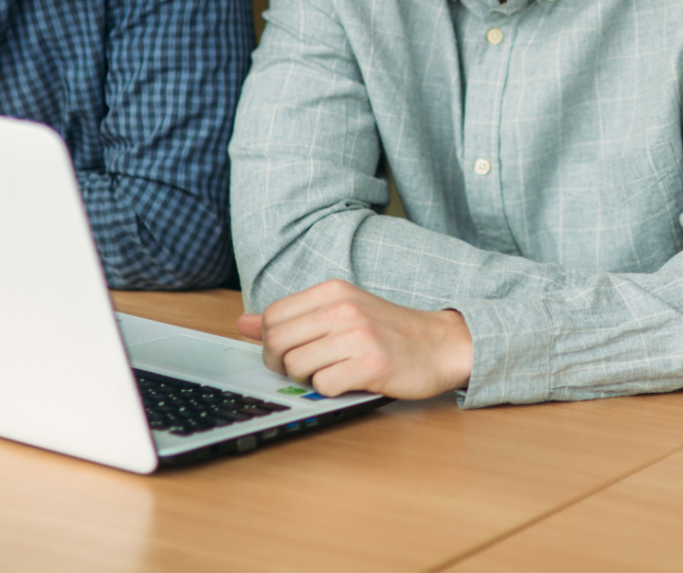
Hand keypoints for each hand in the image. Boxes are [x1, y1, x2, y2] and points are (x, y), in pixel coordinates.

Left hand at [236, 280, 472, 399]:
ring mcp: (358, 336)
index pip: (272, 315)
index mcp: (334, 291)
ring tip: (333, 372)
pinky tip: (351, 380)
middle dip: (281, 365)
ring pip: (296, 367)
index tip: (290, 351)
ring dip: (308, 379)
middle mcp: (344, 309)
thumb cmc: (389, 331)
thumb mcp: (341, 312)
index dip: (271, 342)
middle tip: (307, 368)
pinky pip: (323, 386)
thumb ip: (293, 316)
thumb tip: (242, 322)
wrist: (440, 344)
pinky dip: (331, 391)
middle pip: (276, 342)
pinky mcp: (371, 365)